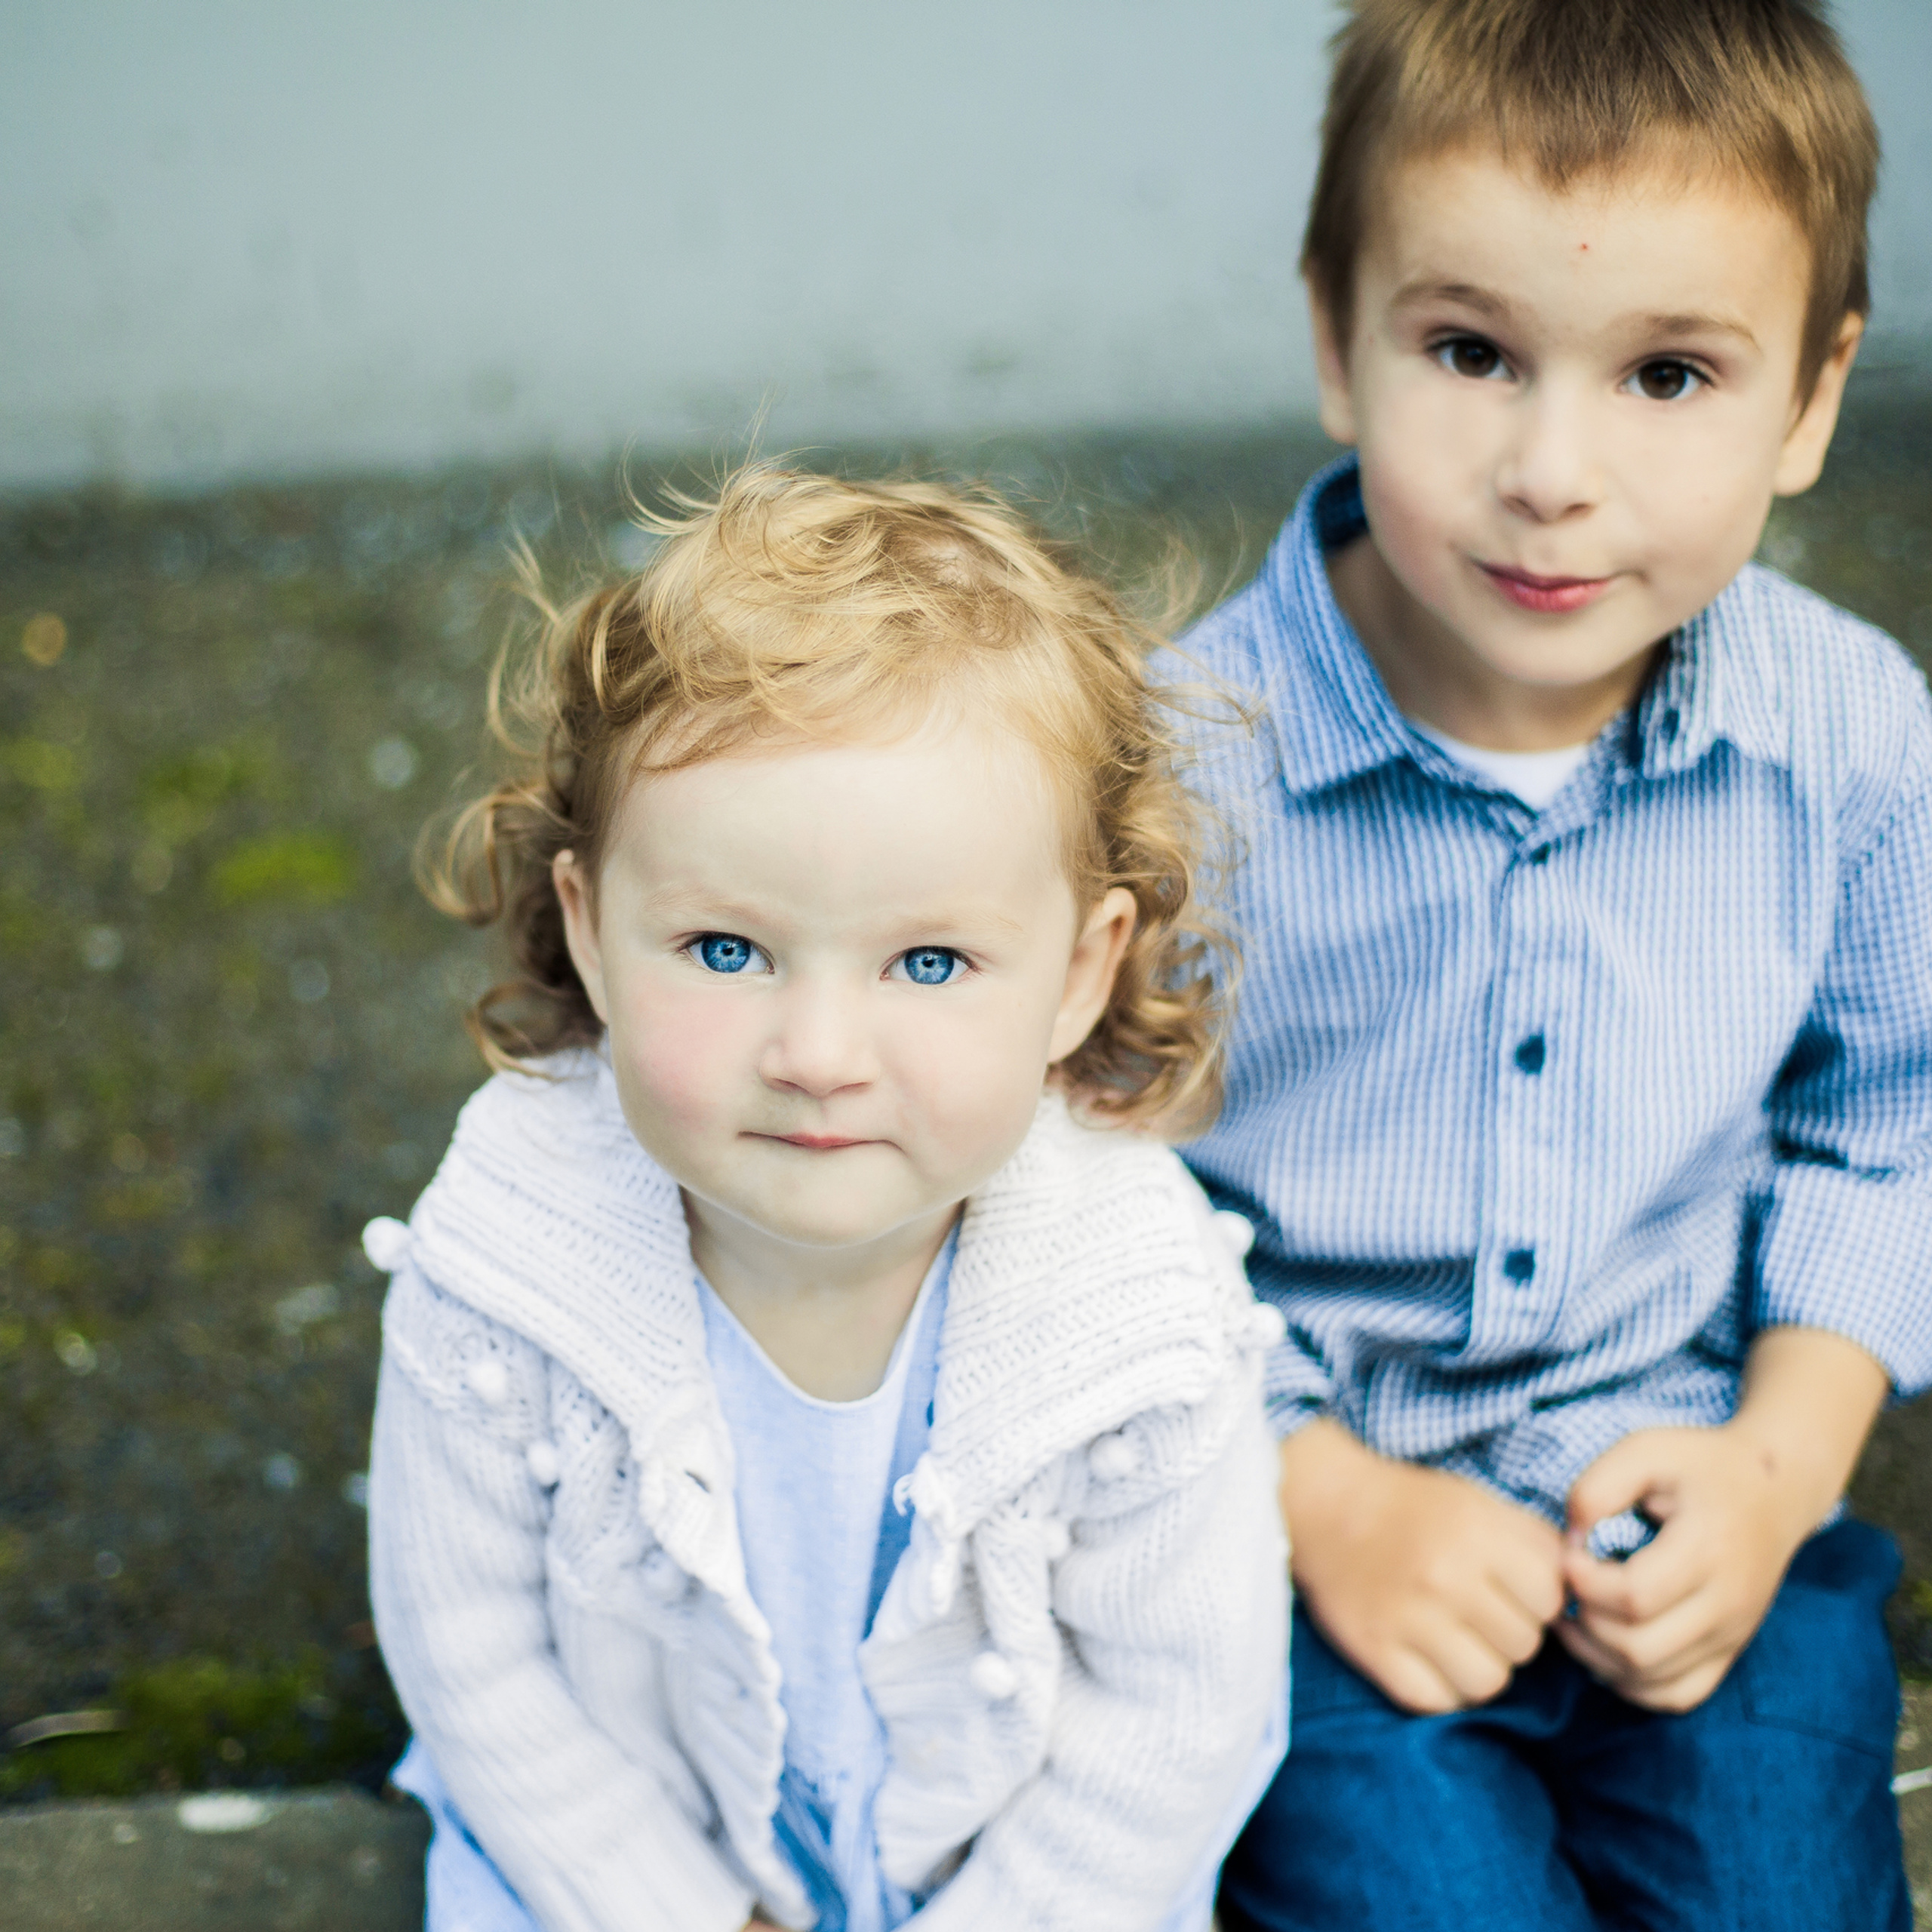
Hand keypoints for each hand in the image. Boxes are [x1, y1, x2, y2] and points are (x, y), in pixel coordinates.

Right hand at [1279, 1420, 1566, 1713]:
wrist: (1325, 1504)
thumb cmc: (1412, 1506)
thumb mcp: (1478, 1502)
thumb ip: (1533, 1544)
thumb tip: (1579, 1598)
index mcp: (1475, 1531)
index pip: (1550, 1599)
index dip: (1539, 1599)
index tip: (1514, 1589)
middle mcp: (1444, 1575)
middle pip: (1524, 1644)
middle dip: (1510, 1632)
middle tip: (1479, 1612)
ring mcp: (1408, 1617)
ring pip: (1489, 1682)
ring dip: (1481, 1666)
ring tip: (1457, 1638)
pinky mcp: (1374, 1650)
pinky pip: (1439, 1701)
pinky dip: (1440, 1687)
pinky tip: (1427, 1656)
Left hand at [1560, 1327, 1888, 1712]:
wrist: (1775, 1489)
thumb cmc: (1700, 1465)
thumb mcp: (1645, 1450)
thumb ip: (1597, 1488)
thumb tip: (1569, 1541)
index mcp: (1708, 1550)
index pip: (1635, 1597)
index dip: (1585, 1582)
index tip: (1567, 1553)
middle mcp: (1728, 1604)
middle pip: (1640, 1648)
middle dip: (1586, 1622)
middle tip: (1566, 1588)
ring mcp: (1732, 1635)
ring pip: (1654, 1680)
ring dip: (1599, 1657)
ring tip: (1575, 1615)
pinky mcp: (1730, 1650)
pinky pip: (1678, 1695)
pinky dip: (1633, 1683)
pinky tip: (1607, 1646)